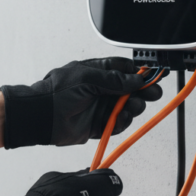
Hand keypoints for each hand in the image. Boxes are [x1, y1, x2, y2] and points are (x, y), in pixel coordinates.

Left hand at [0, 57, 163, 148]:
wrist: (42, 116)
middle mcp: (100, 89)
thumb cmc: (58, 92)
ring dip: (133, 106)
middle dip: (142, 91)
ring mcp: (99, 107)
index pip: (123, 70)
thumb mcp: (88, 79)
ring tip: (135, 106)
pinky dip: (123, 122)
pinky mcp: (97, 125)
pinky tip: (124, 118)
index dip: (139, 73)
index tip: (152, 75)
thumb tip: (136, 79)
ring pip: (125, 107)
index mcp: (97, 72)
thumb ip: (114, 80)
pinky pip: (117, 124)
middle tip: (153, 93)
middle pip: (129, 89)